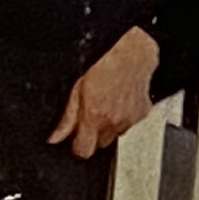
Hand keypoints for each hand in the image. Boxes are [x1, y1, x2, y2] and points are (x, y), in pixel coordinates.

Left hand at [48, 26, 159, 158]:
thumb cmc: (103, 61)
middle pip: (99, 144)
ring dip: (108, 125)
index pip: (83, 151)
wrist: (130, 49)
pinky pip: (129, 122)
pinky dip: (124, 116)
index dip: (77, 146)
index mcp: (94, 117)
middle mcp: (113, 122)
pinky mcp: (142, 112)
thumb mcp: (75, 87)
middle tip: (90, 113)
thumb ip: (66, 117)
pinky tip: (119, 99)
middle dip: (93, 133)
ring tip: (105, 102)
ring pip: (115, 134)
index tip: (75, 138)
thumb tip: (56, 136)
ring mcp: (130, 119)